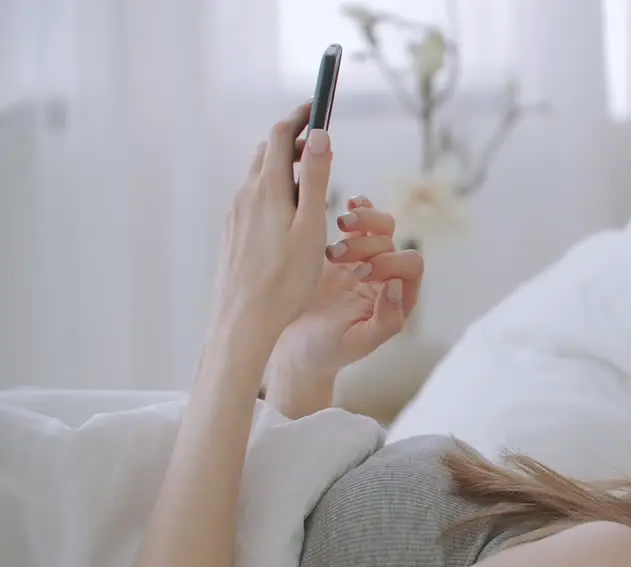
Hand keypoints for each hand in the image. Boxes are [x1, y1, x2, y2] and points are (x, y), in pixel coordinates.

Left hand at [209, 102, 332, 343]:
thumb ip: (315, 179)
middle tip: (319, 142)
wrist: (244, 322)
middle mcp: (245, 195)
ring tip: (310, 178)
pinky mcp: (233, 233)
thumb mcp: (311, 226)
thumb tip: (320, 135)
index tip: (320, 105)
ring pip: (258, 176)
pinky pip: (253, 198)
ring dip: (283, 166)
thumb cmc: (285, 281)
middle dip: (292, 139)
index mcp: (266, 189)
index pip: (280, 135)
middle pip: (266, 151)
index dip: (301, 115)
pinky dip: (273, 190)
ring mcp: (235, 214)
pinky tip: (289, 214)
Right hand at [270, 196, 424, 380]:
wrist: (296, 346)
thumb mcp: (358, 343)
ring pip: (381, 226)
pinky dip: (360, 208)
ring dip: (361, 223)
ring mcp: (367, 261)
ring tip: (335, 233)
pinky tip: (349, 203)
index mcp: (398, 299)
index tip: (358, 275)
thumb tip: (396, 285)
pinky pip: (360, 223)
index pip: (411, 266)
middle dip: (366, 245)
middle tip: (335, 256)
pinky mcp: (345, 251)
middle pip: (393, 241)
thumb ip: (386, 321)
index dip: (389, 263)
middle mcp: (387, 277)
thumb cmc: (329, 350)